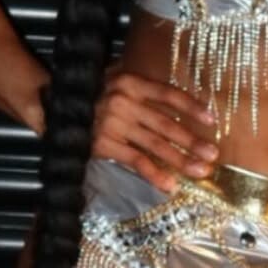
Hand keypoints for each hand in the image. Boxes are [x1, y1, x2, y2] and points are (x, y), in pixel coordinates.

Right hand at [89, 65, 218, 195]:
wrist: (55, 107)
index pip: (168, 94)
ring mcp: (113, 124)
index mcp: (131, 82)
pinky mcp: (104, 145)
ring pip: (155, 145)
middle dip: (192, 141)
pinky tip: (170, 185)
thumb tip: (181, 109)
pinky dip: (155, 174)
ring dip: (181, 160)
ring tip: (201, 171)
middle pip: (166, 123)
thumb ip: (144, 92)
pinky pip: (136, 161)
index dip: (192, 107)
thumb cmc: (93, 95)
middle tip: (213, 154)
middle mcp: (123, 101)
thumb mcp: (117, 83)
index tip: (212, 120)